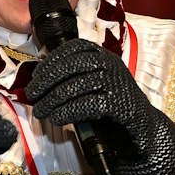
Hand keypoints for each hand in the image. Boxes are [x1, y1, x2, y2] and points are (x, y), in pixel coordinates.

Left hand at [25, 38, 174, 174]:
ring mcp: (118, 83)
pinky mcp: (121, 104)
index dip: (51, 59)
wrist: (142, 126)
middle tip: (32, 94)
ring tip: (40, 111)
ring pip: (77, 86)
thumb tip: (38, 81)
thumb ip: (73, 78)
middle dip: (47, 80)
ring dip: (53, 99)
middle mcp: (112, 65)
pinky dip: (68, 112)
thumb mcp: (93, 84)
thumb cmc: (111, 105)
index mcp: (104, 56)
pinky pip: (88, 105)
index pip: (74, 48)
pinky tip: (57, 119)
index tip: (36, 74)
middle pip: (72, 66)